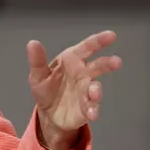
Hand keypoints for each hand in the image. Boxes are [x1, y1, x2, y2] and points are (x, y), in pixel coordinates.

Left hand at [26, 30, 121, 149]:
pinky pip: (92, 107)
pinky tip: (92, 113)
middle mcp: (83, 73)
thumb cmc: (46, 88)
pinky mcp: (87, 107)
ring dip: (96, 90)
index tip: (111, 35)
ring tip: (94, 94)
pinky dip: (93, 110)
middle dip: (108, 63)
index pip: (86, 48)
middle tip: (116, 62)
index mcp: (72, 60)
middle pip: (98, 65)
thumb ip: (37, 60)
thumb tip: (33, 43)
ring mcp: (86, 90)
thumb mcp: (38, 74)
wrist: (48, 113)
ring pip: (95, 88)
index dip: (99, 41)